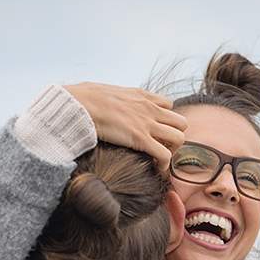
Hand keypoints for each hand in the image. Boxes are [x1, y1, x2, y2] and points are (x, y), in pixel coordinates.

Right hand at [63, 82, 187, 170]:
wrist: (78, 104)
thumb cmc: (84, 99)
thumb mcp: (106, 91)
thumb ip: (114, 99)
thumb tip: (103, 102)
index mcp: (141, 96)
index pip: (168, 105)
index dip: (165, 120)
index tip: (156, 131)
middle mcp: (150, 108)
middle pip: (181, 122)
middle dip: (175, 136)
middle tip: (162, 147)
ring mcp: (147, 123)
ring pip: (179, 138)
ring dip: (173, 150)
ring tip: (160, 158)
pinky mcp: (141, 139)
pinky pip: (165, 155)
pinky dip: (164, 164)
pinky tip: (156, 168)